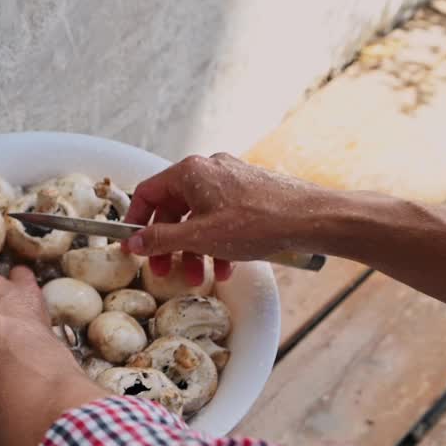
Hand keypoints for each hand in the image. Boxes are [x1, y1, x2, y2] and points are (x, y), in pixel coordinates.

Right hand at [123, 153, 329, 283]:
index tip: (132, 243)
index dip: (135, 220)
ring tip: (198, 276)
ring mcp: (230, 180)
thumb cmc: (259, 222)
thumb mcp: (200, 237)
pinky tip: (226, 267)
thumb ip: (161, 239)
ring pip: (198, 216)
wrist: (312, 219)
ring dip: (193, 248)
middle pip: (173, 207)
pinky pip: (220, 217)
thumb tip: (134, 242)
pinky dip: (216, 242)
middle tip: (164, 269)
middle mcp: (208, 169)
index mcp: (191, 172)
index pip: (147, 192)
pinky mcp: (248, 193)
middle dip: (168, 243)